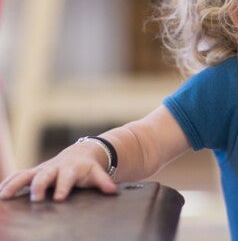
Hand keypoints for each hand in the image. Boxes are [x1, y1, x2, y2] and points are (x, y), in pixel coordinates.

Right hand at [0, 141, 116, 201]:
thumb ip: (104, 182)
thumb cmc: (88, 168)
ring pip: (27, 174)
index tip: (59, 198)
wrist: (80, 154)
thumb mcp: (97, 173)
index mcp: (71, 169)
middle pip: (45, 175)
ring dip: (15, 184)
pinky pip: (18, 176)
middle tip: (35, 198)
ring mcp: (43, 169)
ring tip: (4, 196)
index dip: (63, 187)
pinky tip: (0, 193)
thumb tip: (112, 191)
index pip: (67, 178)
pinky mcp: (34, 172)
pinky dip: (8, 182)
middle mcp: (55, 168)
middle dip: (39, 186)